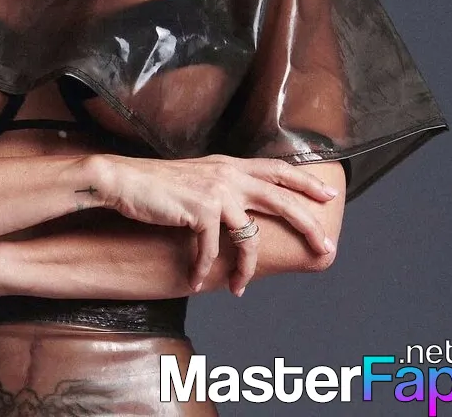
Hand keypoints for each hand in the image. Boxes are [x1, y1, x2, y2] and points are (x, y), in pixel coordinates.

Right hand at [95, 153, 338, 294]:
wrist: (123, 179)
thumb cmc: (155, 183)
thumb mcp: (196, 177)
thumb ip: (220, 185)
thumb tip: (238, 208)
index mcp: (229, 165)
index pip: (277, 168)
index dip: (305, 181)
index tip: (328, 196)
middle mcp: (228, 174)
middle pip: (281, 199)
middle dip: (308, 225)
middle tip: (326, 248)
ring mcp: (216, 191)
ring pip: (250, 235)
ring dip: (247, 268)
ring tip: (241, 287)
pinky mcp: (200, 210)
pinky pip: (211, 250)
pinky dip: (203, 269)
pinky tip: (196, 280)